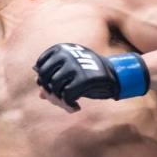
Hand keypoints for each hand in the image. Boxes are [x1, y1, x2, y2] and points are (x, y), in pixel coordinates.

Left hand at [33, 43, 148, 109]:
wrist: (115, 74)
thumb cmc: (90, 73)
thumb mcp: (71, 72)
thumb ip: (55, 79)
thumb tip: (40, 94)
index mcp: (61, 49)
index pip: (40, 66)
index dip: (42, 80)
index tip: (50, 89)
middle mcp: (66, 55)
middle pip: (45, 78)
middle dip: (49, 92)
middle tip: (57, 99)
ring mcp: (74, 66)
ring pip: (54, 87)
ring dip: (59, 99)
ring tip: (67, 103)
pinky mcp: (83, 78)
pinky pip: (66, 96)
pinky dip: (69, 104)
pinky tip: (76, 106)